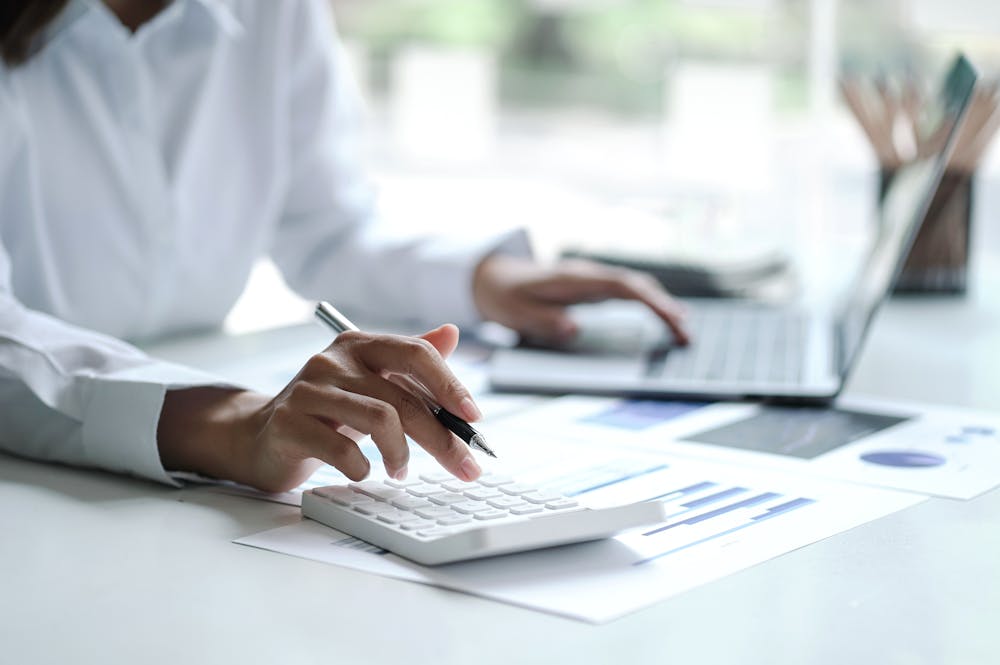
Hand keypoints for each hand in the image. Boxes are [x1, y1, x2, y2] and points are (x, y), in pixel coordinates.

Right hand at [158, 324, 483, 492]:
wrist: (260, 436)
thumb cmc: (326, 412)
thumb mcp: (371, 384)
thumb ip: (410, 362)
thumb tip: (453, 332)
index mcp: (359, 344)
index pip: (416, 354)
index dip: (450, 385)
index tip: (475, 418)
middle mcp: (333, 359)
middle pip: (404, 396)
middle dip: (442, 438)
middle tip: (464, 466)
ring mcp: (309, 389)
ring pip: (380, 419)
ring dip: (401, 454)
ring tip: (400, 471)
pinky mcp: (289, 422)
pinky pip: (343, 449)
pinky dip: (362, 468)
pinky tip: (362, 472)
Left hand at [472, 254, 688, 345]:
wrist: (492, 277)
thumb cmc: (505, 295)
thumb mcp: (515, 312)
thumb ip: (543, 321)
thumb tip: (574, 328)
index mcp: (574, 278)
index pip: (622, 286)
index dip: (650, 301)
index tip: (670, 318)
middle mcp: (588, 274)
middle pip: (636, 285)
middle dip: (664, 306)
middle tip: (686, 333)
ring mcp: (592, 279)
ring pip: (635, 286)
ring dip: (660, 304)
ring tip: (683, 329)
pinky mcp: (592, 287)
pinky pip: (627, 292)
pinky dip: (648, 302)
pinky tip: (663, 316)